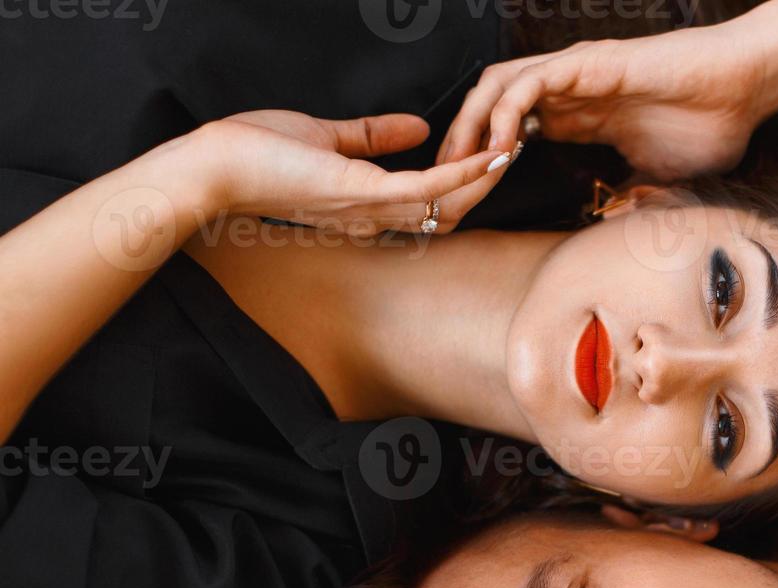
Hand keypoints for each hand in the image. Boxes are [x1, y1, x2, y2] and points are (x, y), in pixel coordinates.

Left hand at [201, 110, 509, 235]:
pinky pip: (427, 188)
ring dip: (482, 177)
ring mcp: (370, 209)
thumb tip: (417, 126)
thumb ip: (372, 135)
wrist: (214, 167)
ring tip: (510, 151)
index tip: (486, 157)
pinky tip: (486, 155)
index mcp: (365, 208)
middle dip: (483, 185)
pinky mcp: (364, 191)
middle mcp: (373, 218)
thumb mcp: (325, 137)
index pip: (427, 208)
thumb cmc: (254, 155)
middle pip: (447, 214)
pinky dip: (462, 172)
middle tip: (512, 154)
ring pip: (446, 205)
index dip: (461, 186)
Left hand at [437, 29, 767, 180]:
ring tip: (460, 167)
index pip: (513, 133)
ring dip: (471, 127)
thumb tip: (610, 224)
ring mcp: (575, 75)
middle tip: (445, 188)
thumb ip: (628, 197)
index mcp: (580, 116)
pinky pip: (528, 84)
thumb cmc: (710, 127)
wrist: (742, 91)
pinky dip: (504, 112)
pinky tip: (500, 147)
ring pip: (497, 90)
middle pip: (492, 109)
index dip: (486, 163)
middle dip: (462, 146)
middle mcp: (568, 91)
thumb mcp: (658, 179)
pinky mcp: (587, 65)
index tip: (471, 200)